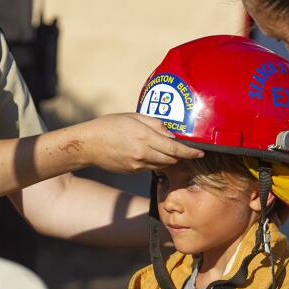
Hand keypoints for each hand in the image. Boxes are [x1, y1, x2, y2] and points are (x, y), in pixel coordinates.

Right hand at [79, 114, 202, 171]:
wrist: (88, 145)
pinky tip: (149, 153)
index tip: (200, 152)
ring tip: (166, 150)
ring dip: (169, 159)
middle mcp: (143, 153)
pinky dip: (155, 161)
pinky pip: (150, 167)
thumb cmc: (109, 126)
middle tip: (185, 149)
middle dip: (181, 156)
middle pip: (172, 160)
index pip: (175, 149)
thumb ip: (155, 124)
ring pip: (162, 165)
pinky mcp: (132, 171)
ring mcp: (137, 165)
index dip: (190, 152)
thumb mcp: (133, 117)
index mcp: (144, 137)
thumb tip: (172, 133)